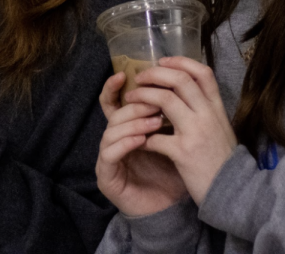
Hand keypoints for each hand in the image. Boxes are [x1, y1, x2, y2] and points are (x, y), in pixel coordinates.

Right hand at [96, 71, 187, 215]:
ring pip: (111, 131)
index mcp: (126, 129)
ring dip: (133, 123)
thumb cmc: (171, 173)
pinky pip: (109, 154)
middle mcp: (113, 141)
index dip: (113, 87)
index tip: (125, 73)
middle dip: (135, 105)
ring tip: (155, 122)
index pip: (113, 103)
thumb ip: (169, 116)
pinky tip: (141, 140)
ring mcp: (107, 158)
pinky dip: (125, 144)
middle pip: (114, 113)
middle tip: (156, 102)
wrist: (170, 210)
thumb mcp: (174, 140)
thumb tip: (179, 84)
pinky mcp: (106, 176)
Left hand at [126, 57, 236, 203]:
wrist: (235, 192)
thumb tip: (185, 91)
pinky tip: (138, 140)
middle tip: (140, 77)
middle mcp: (208, 115)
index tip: (163, 61)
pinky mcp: (183, 153)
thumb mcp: (220, 128)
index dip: (180, 62)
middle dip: (155, 74)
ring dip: (143, 96)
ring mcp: (196, 132)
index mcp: (216, 108)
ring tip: (131, 99)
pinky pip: (156, 137)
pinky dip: (143, 136)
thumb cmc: (223, 160)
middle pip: (180, 80)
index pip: (202, 73)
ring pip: (165, 100)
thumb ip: (206, 109)